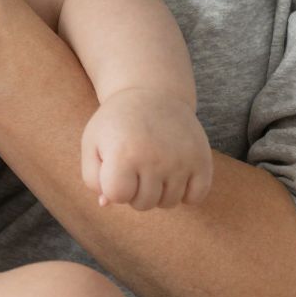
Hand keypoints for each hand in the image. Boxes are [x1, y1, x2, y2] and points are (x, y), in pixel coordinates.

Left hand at [81, 86, 213, 210]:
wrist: (153, 92)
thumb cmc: (118, 123)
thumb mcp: (93, 142)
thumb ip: (93, 178)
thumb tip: (107, 203)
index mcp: (123, 154)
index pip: (118, 196)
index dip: (114, 186)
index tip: (115, 167)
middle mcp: (154, 158)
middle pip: (143, 204)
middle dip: (135, 191)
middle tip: (135, 166)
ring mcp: (181, 160)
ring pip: (168, 203)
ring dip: (159, 192)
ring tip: (153, 166)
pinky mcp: (202, 160)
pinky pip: (195, 198)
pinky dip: (185, 193)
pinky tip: (175, 174)